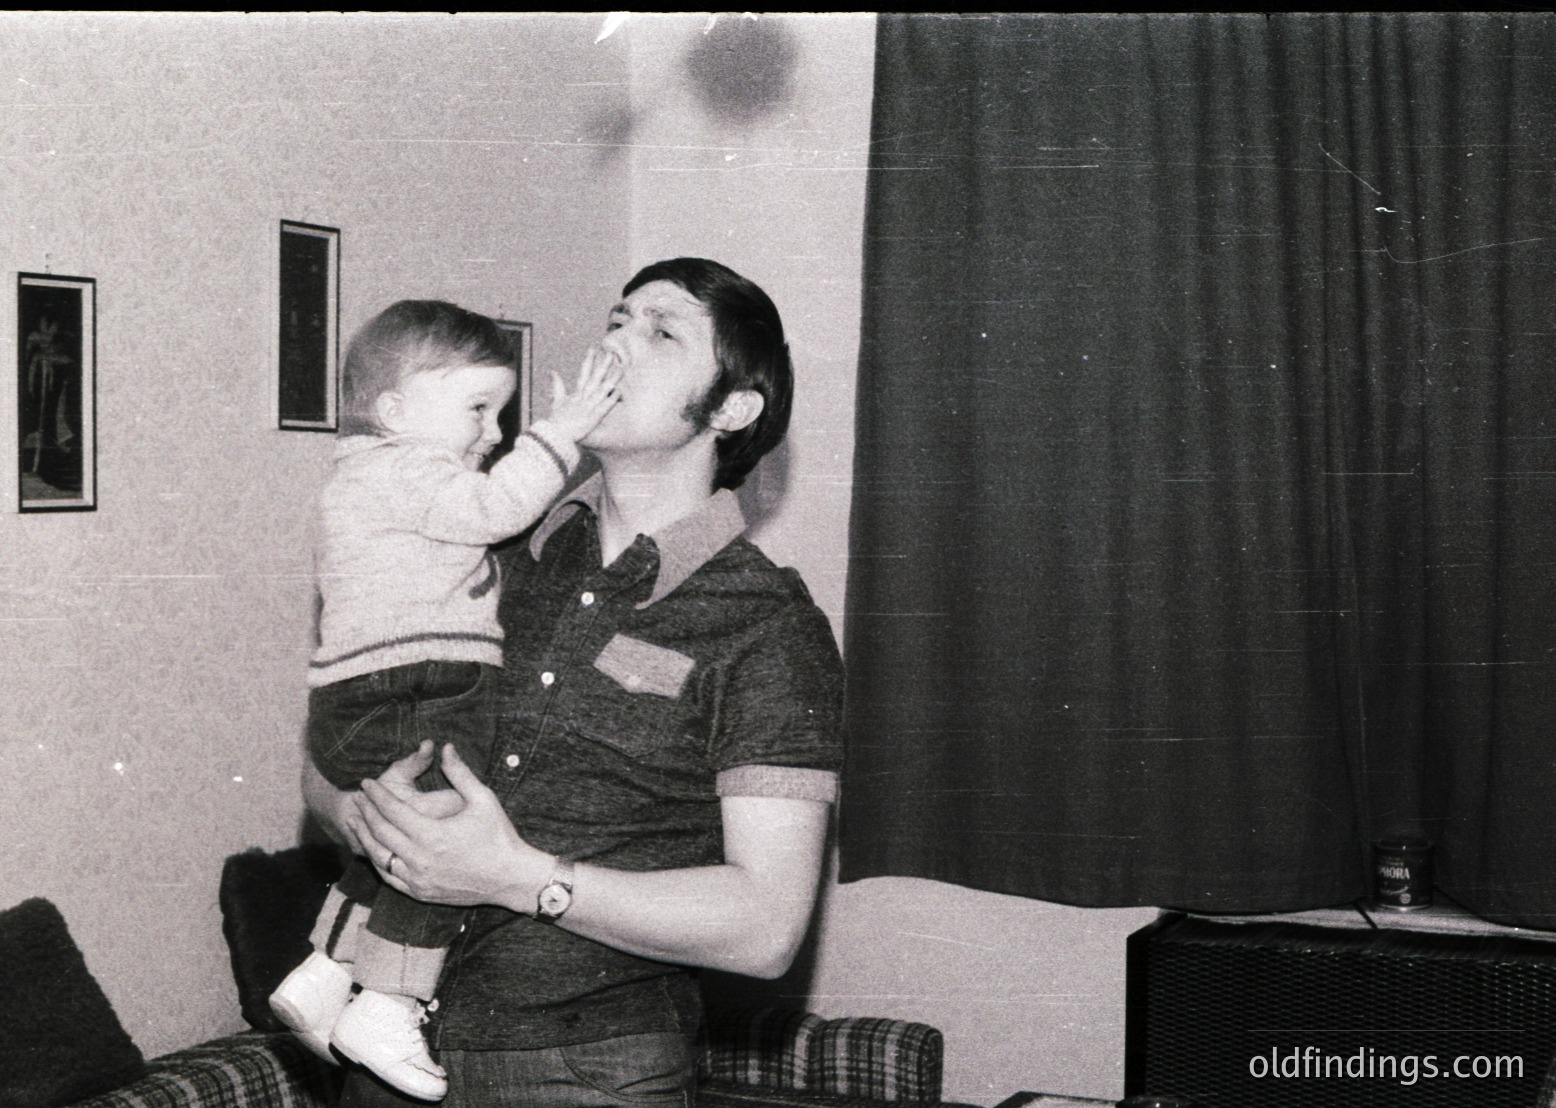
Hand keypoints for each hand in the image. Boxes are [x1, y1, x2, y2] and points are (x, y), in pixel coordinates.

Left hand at [356, 743, 549, 911]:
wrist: (511, 878)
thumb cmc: (499, 835)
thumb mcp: (483, 799)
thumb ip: (460, 772)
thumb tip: (447, 747)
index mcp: (433, 834)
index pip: (393, 810)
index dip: (377, 795)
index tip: (366, 782)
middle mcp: (421, 859)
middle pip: (381, 832)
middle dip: (366, 813)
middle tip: (357, 798)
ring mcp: (419, 879)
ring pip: (380, 857)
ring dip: (365, 838)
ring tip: (355, 822)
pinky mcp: (421, 893)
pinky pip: (389, 877)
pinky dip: (378, 862)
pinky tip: (374, 850)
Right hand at [544, 345, 622, 442]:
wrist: (555, 435)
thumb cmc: (556, 420)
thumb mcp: (556, 401)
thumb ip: (556, 385)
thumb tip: (552, 371)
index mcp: (576, 394)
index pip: (583, 373)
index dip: (589, 361)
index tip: (593, 349)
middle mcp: (583, 398)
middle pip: (594, 378)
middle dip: (602, 365)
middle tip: (611, 354)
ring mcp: (588, 407)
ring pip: (602, 390)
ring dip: (611, 379)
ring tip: (620, 368)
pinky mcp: (593, 418)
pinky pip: (604, 407)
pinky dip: (610, 399)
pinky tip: (618, 391)